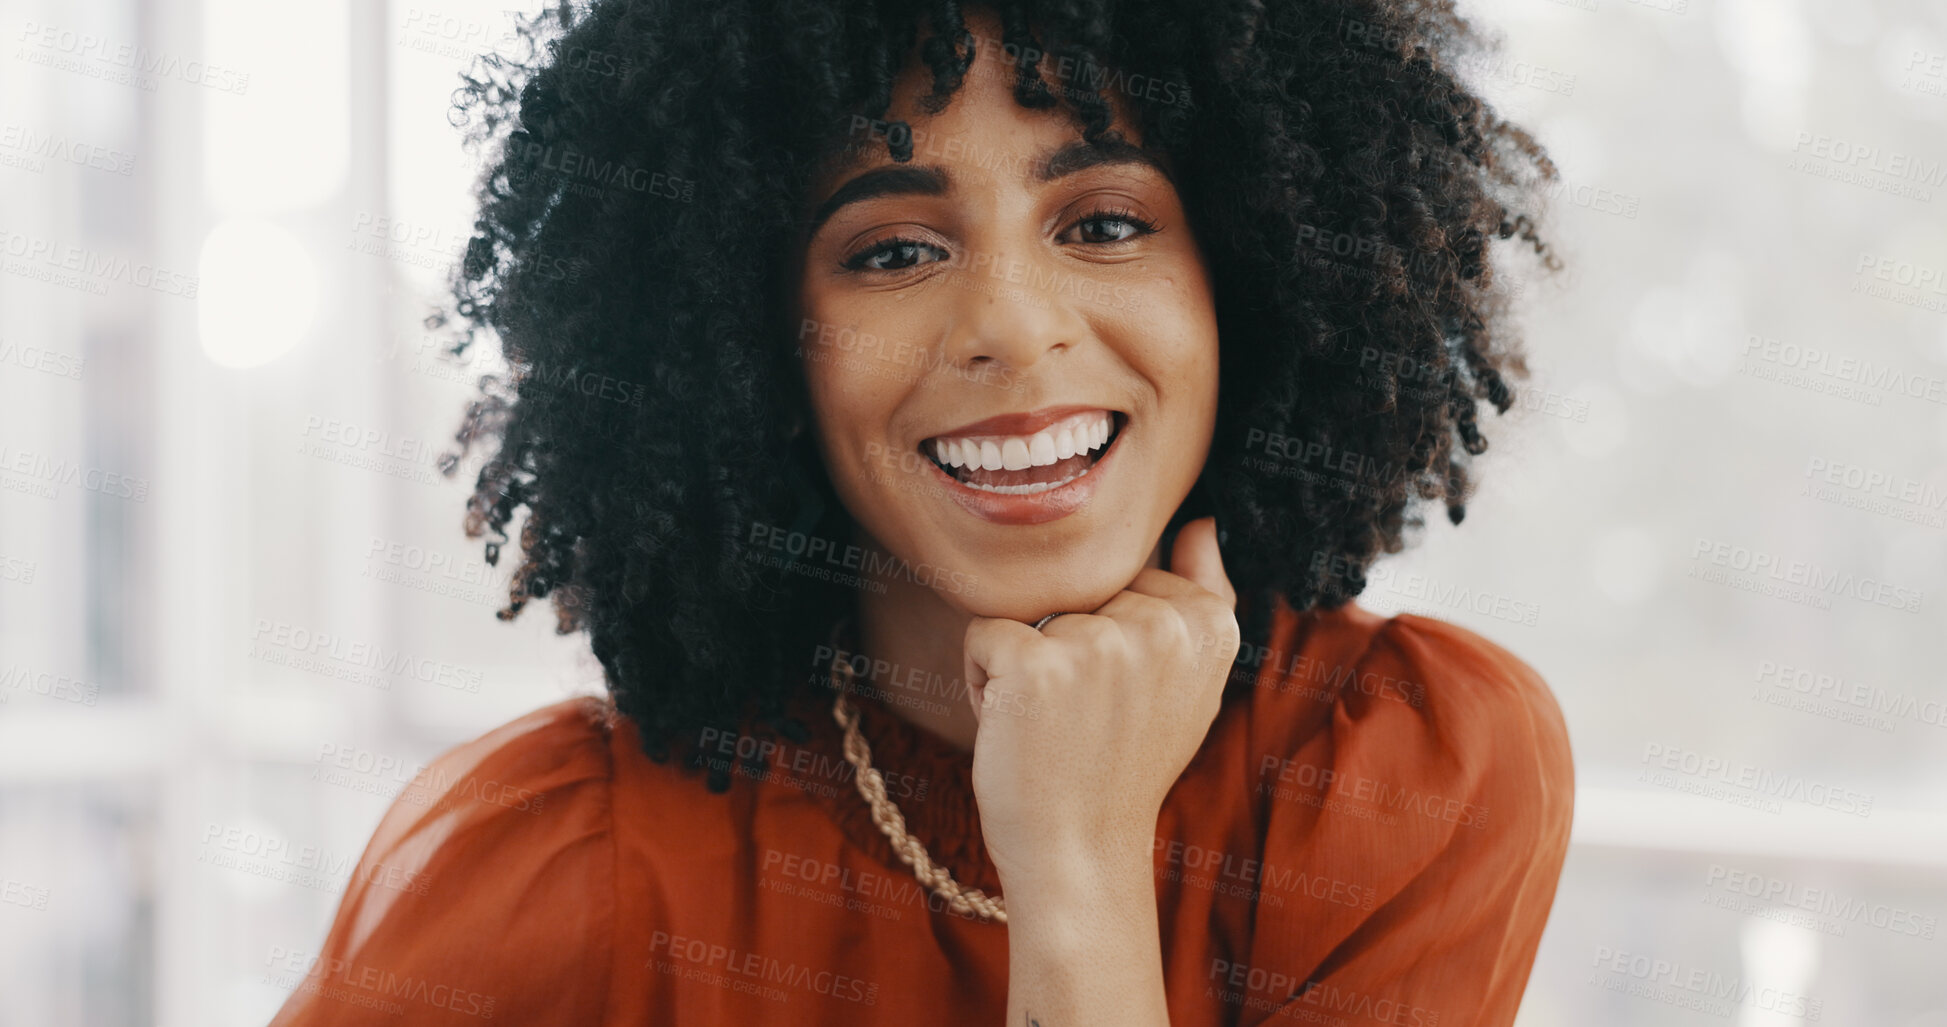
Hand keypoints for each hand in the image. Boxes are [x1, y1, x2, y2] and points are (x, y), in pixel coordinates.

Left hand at [961, 516, 1241, 888]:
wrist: (1080, 851)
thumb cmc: (1125, 763)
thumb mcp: (1190, 682)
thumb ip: (1203, 594)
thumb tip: (1202, 521)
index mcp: (1207, 624)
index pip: (1127, 576)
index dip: (1110, 631)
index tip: (1124, 695)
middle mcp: (1162, 626)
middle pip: (1078, 589)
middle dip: (1066, 642)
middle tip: (1085, 715)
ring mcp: (1100, 643)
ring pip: (1028, 611)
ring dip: (1024, 665)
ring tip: (1052, 723)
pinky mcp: (1037, 664)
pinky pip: (984, 634)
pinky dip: (981, 680)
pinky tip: (1015, 727)